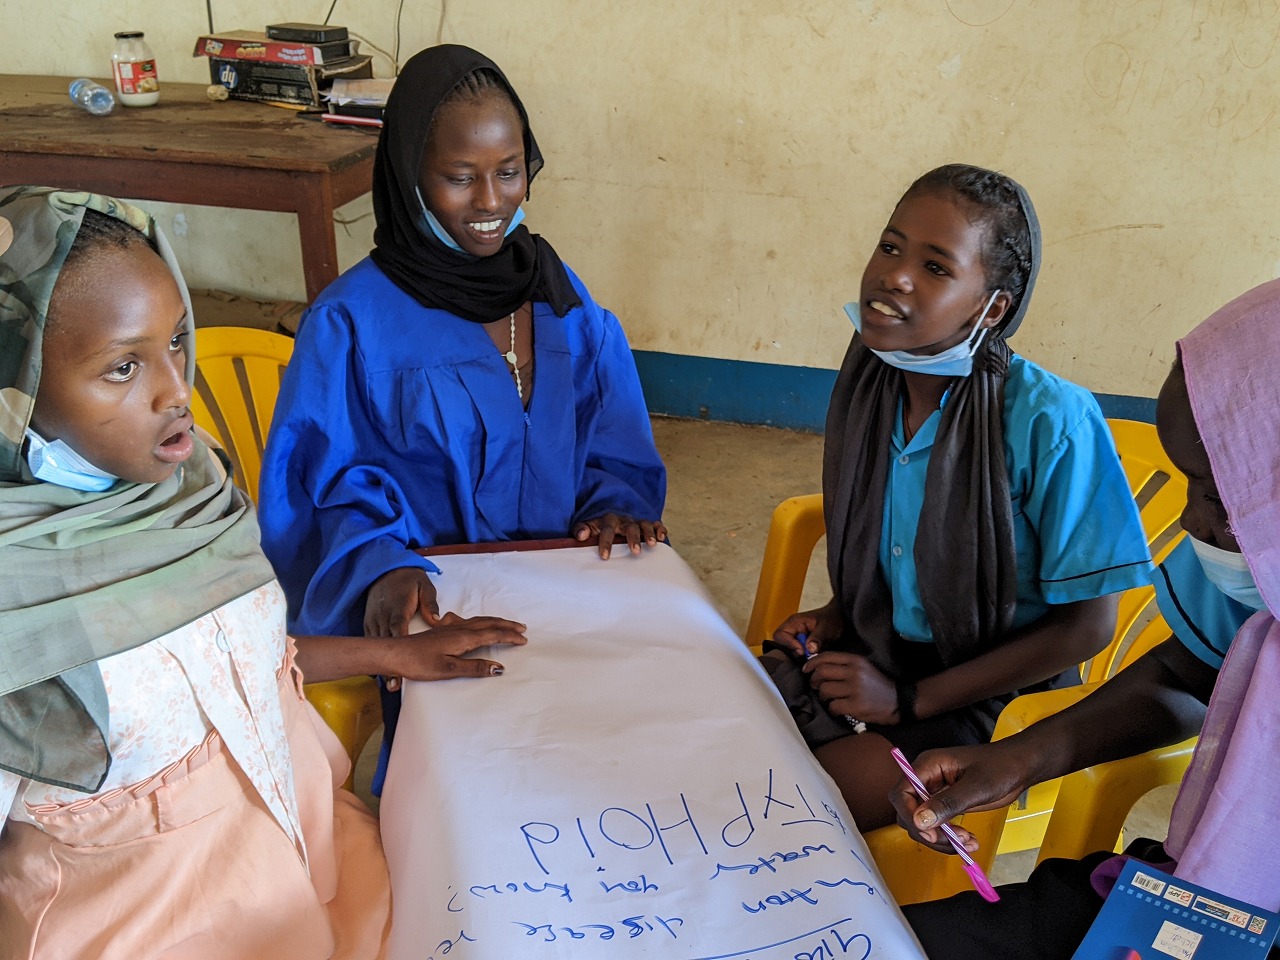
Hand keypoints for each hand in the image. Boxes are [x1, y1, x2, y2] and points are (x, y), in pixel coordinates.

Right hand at [365, 567, 439, 691]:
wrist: (387, 570)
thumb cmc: (409, 580)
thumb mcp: (423, 586)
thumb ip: (429, 603)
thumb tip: (436, 618)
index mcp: (399, 607)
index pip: (399, 629)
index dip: (400, 647)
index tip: (404, 662)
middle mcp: (384, 616)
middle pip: (386, 643)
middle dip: (389, 664)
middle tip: (395, 684)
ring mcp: (375, 620)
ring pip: (376, 645)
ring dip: (381, 665)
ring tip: (388, 684)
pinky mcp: (370, 623)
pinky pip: (370, 642)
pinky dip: (372, 657)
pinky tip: (377, 673)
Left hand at [388, 611, 527, 681]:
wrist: (394, 653)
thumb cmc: (419, 663)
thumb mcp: (449, 669)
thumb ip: (474, 667)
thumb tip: (499, 668)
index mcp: (464, 638)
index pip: (493, 635)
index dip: (509, 637)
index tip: (523, 640)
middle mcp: (459, 629)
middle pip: (489, 624)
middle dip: (507, 626)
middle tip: (522, 629)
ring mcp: (450, 628)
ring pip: (479, 621)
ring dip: (495, 622)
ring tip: (506, 625)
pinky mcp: (442, 631)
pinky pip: (468, 621)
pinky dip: (480, 621)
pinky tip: (474, 623)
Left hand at [572, 513, 666, 558]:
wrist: (610, 520)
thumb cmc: (598, 528)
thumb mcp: (587, 527)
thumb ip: (581, 530)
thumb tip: (581, 536)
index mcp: (608, 521)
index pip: (607, 530)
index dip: (606, 543)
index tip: (604, 556)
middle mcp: (624, 520)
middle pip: (629, 527)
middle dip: (633, 538)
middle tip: (635, 552)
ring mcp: (636, 522)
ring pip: (644, 524)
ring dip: (648, 534)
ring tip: (652, 545)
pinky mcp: (647, 525)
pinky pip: (656, 524)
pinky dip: (660, 529)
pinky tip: (662, 538)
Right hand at [772, 599, 840, 657]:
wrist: (841, 619)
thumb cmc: (832, 619)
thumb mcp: (827, 627)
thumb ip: (818, 637)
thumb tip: (809, 649)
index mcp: (794, 622)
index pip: (780, 635)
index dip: (789, 644)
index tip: (802, 651)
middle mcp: (791, 630)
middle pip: (781, 644)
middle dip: (792, 652)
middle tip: (806, 655)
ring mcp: (795, 638)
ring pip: (788, 650)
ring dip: (798, 655)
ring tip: (810, 656)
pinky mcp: (800, 645)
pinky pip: (795, 653)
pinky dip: (802, 657)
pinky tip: (811, 657)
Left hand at [804, 651, 898, 723]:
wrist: (899, 700)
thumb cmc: (878, 684)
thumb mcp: (864, 667)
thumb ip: (844, 664)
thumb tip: (819, 667)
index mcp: (855, 660)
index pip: (826, 657)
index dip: (811, 663)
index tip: (806, 670)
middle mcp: (854, 672)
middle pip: (821, 673)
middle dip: (814, 680)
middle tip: (815, 686)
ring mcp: (855, 689)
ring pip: (824, 690)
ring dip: (822, 696)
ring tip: (829, 699)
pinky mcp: (856, 706)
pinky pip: (833, 706)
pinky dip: (832, 709)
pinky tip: (839, 709)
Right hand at [889, 741, 1036, 851]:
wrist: (1020, 767)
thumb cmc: (1000, 767)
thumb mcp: (977, 786)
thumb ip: (947, 803)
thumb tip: (920, 821)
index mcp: (927, 766)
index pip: (902, 793)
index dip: (910, 815)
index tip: (930, 832)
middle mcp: (926, 779)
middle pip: (909, 812)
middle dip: (929, 831)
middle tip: (956, 841)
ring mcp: (935, 793)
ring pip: (922, 823)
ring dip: (941, 838)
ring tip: (968, 841)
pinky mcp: (946, 804)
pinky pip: (937, 826)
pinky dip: (950, 838)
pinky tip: (969, 841)